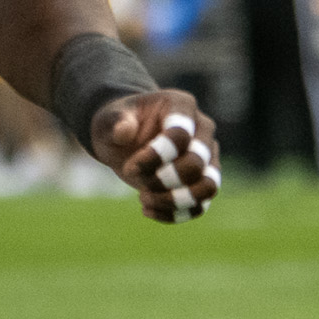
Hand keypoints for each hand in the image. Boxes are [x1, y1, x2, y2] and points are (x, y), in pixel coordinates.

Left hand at [91, 90, 219, 223]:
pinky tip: (147, 210)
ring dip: (176, 200)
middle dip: (164, 179)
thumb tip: (124, 131)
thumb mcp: (109, 118)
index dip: (156, 156)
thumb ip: (116, 122)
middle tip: (135, 179)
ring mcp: (208, 156)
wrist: (125, 139)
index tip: (130, 167)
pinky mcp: (204, 181)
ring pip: (209, 187)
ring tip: (144, 199)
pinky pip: (201, 205)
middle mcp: (202, 129)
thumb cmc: (118, 124)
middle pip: (197, 162)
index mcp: (181, 104)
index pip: (181, 135)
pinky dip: (175, 214)